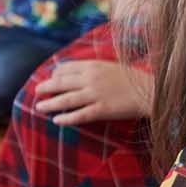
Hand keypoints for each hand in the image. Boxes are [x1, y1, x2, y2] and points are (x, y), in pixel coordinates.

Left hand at [32, 61, 152, 125]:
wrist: (149, 91)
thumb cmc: (130, 78)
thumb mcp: (109, 66)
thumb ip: (91, 68)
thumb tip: (73, 72)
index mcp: (92, 66)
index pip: (65, 68)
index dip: (54, 75)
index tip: (50, 80)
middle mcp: (90, 79)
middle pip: (61, 83)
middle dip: (46, 88)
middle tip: (36, 92)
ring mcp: (95, 95)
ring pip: (66, 100)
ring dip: (50, 104)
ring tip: (39, 107)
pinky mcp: (102, 110)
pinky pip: (79, 115)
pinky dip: (66, 118)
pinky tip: (57, 120)